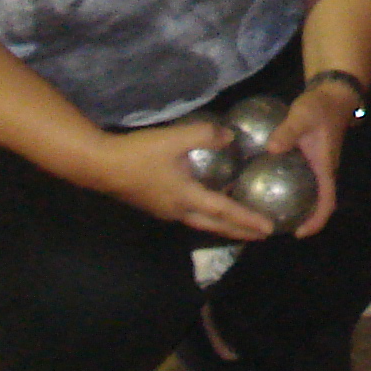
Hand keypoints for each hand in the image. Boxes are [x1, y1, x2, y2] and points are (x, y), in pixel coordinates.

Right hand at [99, 119, 280, 241]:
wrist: (101, 165)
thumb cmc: (139, 153)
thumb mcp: (176, 138)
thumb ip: (206, 134)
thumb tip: (230, 136)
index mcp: (186, 198)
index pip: (224, 212)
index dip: (248, 220)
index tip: (269, 229)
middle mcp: (177, 211)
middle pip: (214, 226)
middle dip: (239, 231)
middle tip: (261, 235)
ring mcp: (165, 211)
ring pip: (200, 222)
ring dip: (222, 225)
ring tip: (240, 223)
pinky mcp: (155, 205)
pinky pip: (188, 215)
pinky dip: (206, 215)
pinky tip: (209, 204)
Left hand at [263, 79, 364, 238]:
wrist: (333, 92)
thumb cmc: (321, 106)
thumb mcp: (302, 116)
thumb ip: (287, 131)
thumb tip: (271, 149)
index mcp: (325, 167)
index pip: (328, 202)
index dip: (317, 221)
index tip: (298, 233)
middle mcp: (324, 170)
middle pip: (319, 203)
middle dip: (302, 218)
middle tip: (276, 226)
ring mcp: (318, 165)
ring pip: (311, 193)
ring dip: (296, 205)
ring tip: (268, 210)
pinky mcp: (311, 158)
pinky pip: (302, 181)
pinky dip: (288, 187)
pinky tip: (266, 184)